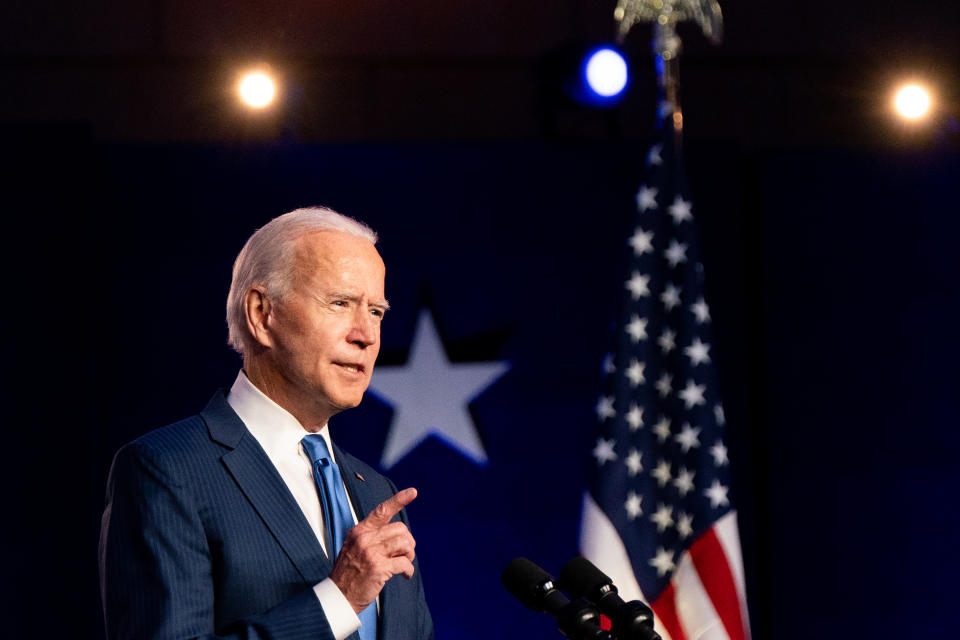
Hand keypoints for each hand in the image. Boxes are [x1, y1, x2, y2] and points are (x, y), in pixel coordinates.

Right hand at [329, 487, 418, 613]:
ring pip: (405, 544)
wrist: (338, 596)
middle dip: (408, 542)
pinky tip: (405, 575)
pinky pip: (404, 563)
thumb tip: (399, 532)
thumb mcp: (354, 547)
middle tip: (405, 554)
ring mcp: (371, 553)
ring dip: (409, 555)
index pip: (382, 511)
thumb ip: (372, 536)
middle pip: (400, 529)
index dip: (399, 500)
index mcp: (359, 531)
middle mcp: (365, 539)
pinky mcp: (379, 568)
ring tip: (405, 563)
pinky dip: (408, 570)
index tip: (413, 492)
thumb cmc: (350, 572)